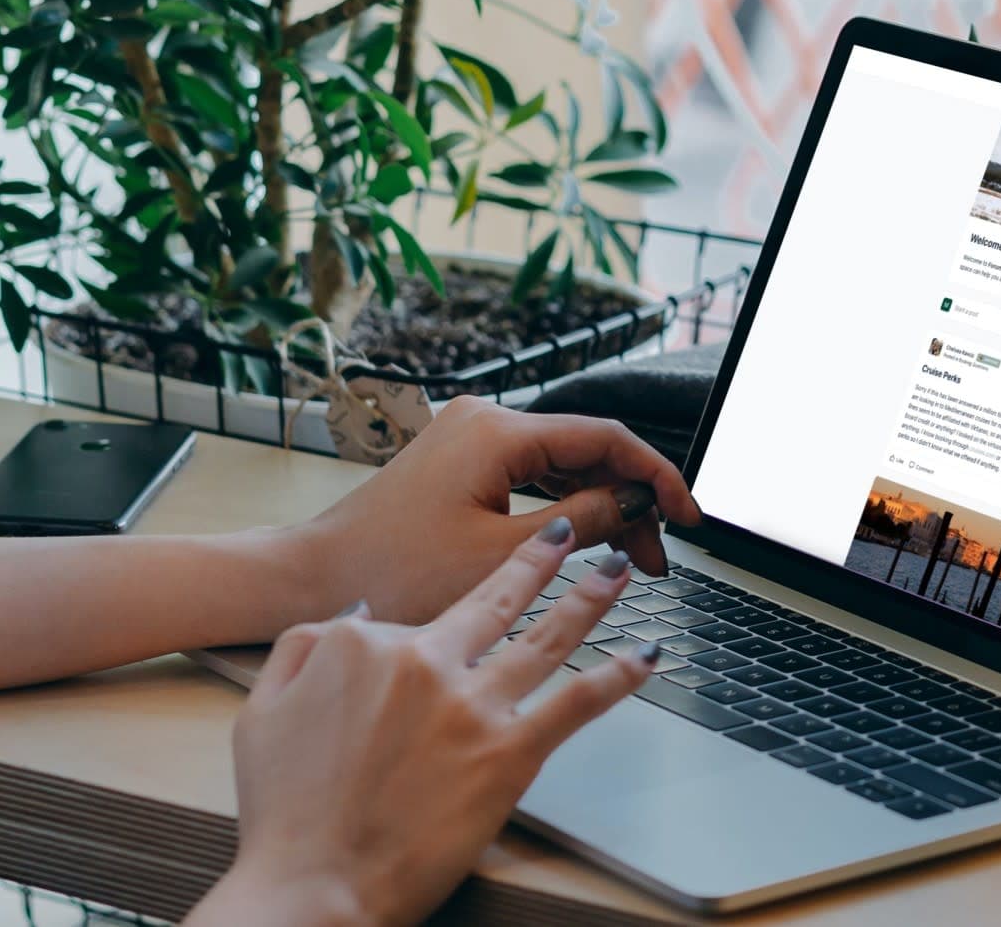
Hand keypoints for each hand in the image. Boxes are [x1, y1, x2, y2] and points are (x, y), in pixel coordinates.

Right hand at [192, 518, 651, 926]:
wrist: (312, 885)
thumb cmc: (286, 814)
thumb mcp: (262, 710)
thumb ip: (303, 648)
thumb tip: (358, 615)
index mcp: (365, 643)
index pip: (417, 619)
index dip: (430, 634)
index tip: (448, 631)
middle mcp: (426, 661)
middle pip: (497, 598)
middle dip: (541, 559)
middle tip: (569, 535)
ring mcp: (472, 705)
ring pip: (547, 636)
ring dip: (589, 598)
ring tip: (618, 571)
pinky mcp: (508, 753)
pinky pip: (576, 702)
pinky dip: (617, 676)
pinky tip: (644, 658)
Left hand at [288, 397, 700, 626]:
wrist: (312, 580)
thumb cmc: (392, 573)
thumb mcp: (502, 557)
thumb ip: (581, 523)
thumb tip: (634, 506)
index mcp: (498, 430)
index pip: (605, 438)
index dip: (656, 476)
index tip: (688, 516)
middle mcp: (485, 421)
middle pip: (586, 450)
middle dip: (630, 503)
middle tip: (656, 560)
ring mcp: (470, 441)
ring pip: (561, 466)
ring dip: (600, 510)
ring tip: (630, 562)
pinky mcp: (460, 467)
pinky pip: (531, 478)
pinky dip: (563, 511)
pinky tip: (586, 546)